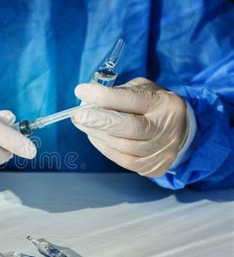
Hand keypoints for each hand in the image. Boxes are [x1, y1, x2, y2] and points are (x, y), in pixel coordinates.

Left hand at [72, 77, 187, 176]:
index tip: (81, 91)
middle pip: (129, 128)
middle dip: (98, 121)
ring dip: (97, 134)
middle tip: (77, 115)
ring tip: (82, 123)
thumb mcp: (142, 90)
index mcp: (165, 104)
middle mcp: (166, 128)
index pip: (132, 100)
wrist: (179, 131)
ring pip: (122, 146)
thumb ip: (118, 93)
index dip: (104, 96)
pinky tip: (95, 136)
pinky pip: (121, 159)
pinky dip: (103, 147)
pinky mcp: (152, 167)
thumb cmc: (153, 106)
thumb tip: (89, 100)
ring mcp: (161, 151)